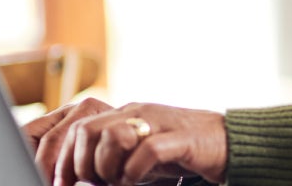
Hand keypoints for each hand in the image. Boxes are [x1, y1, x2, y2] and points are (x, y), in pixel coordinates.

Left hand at [36, 100, 227, 185]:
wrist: (228, 142)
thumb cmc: (180, 152)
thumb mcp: (138, 154)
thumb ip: (112, 160)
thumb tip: (79, 182)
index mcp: (124, 114)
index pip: (78, 128)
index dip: (63, 160)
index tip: (64, 184)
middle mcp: (137, 113)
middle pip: (87, 131)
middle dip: (81, 166)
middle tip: (94, 185)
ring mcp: (159, 122)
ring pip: (113, 136)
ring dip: (107, 167)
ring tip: (118, 182)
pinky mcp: (180, 138)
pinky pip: (147, 151)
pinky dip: (136, 171)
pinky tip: (138, 180)